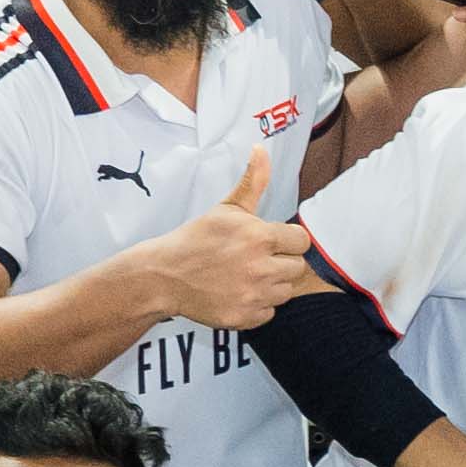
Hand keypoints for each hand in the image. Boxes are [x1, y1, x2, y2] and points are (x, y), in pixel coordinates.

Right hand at [136, 158, 323, 331]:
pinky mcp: (244, 317)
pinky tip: (238, 293)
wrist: (164, 275)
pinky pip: (269, 313)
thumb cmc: (197, 238)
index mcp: (260, 236)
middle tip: (255, 259)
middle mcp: (260, 267)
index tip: (269, 241)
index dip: (287, 240)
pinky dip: (258, 306)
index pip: (301, 241)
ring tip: (246, 276)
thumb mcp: (226, 208)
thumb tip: (261, 149)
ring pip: (285, 291)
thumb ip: (253, 182)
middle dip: (280, 262)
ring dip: (272, 285)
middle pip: (297, 268)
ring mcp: (253, 295)